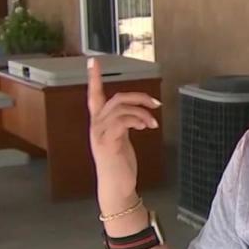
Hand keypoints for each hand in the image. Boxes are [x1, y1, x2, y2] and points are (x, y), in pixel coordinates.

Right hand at [86, 57, 160, 205]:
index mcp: (100, 123)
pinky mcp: (107, 142)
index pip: (94, 96)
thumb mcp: (122, 139)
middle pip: (116, 99)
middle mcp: (96, 126)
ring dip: (141, 111)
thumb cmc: (120, 165)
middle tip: (155, 103)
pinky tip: (145, 127)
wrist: (116, 187)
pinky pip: (122, 121)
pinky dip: (137, 119)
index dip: (94, 78)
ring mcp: (100, 134)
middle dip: (138, 97)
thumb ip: (125, 124)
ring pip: (121, 108)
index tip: (93, 61)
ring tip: (153, 122)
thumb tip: (138, 114)